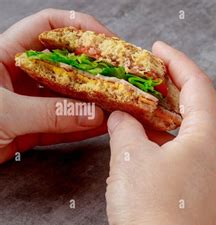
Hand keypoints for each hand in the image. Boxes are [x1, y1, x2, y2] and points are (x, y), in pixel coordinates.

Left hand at [0, 9, 114, 163]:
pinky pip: (65, 122)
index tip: (109, 44)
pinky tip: (104, 125)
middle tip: (124, 76)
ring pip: (70, 95)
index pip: (48, 27)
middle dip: (97, 68)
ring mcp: (29, 101)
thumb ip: (49, 113)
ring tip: (121, 103)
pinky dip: (85, 125)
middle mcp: (21, 74)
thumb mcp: (3, 114)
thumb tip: (93, 114)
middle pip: (67, 62)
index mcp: (5, 55)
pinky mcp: (32, 127)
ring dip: (95, 100)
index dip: (81, 29)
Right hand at [84, 42, 215, 224]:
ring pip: (206, 137)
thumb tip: (124, 117)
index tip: (159, 49)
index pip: (198, 85)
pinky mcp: (210, 201)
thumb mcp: (130, 158)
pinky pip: (201, 160)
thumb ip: (126, 128)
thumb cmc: (153, 209)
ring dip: (183, 121)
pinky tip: (161, 152)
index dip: (178, 62)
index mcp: (209, 137)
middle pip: (209, 110)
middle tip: (159, 83)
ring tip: (155, 116)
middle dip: (185, 91)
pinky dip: (182, 146)